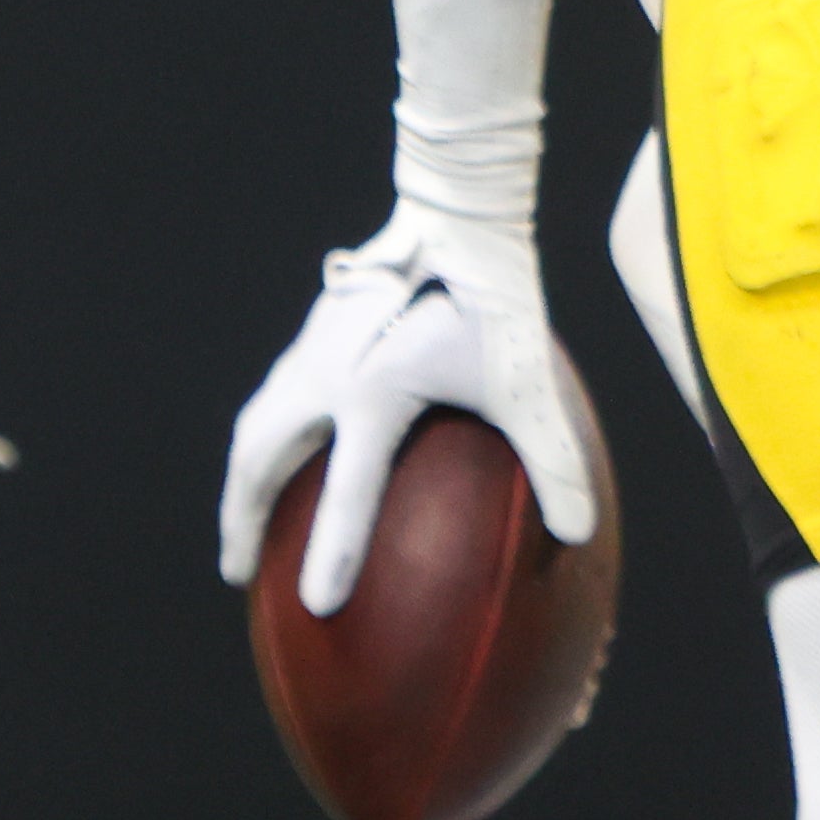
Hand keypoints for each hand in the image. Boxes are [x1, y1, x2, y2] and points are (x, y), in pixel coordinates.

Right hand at [220, 200, 600, 615]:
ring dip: (245, 476)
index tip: (318, 606)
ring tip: (243, 520)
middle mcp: (328, 374)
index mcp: (375, 394)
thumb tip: (579, 533)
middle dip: (246, 519)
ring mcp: (313, 349)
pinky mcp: (315, 330)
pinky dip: (264, 435)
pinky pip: (274, 394)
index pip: (349, 491)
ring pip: (257, 423)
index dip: (332, 552)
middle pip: (262, 460)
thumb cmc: (494, 299)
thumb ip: (551, 456)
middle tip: (239, 570)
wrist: (456, 213)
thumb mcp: (526, 380)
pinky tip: (284, 449)